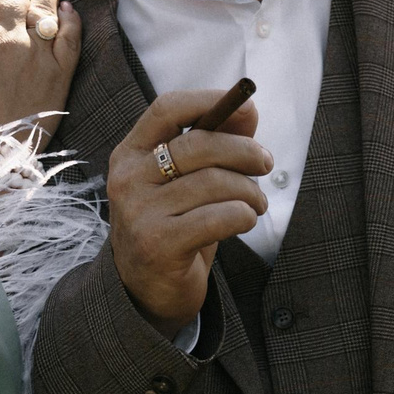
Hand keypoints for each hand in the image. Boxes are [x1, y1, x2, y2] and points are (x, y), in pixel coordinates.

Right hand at [105, 89, 270, 335]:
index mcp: (130, 153)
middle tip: (265, 164)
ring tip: (256, 204)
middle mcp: (128, 178)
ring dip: (249, 192)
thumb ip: (214, 142)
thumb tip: (247, 109)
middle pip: (199, 145)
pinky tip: (244, 221)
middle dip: (245, 152)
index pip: (167, 108)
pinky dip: (243, 216)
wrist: (146, 292)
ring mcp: (139, 212)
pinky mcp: (158, 244)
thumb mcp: (187, 182)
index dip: (210, 101)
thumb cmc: (173, 226)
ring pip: (214, 183)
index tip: (247, 109)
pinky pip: (218, 217)